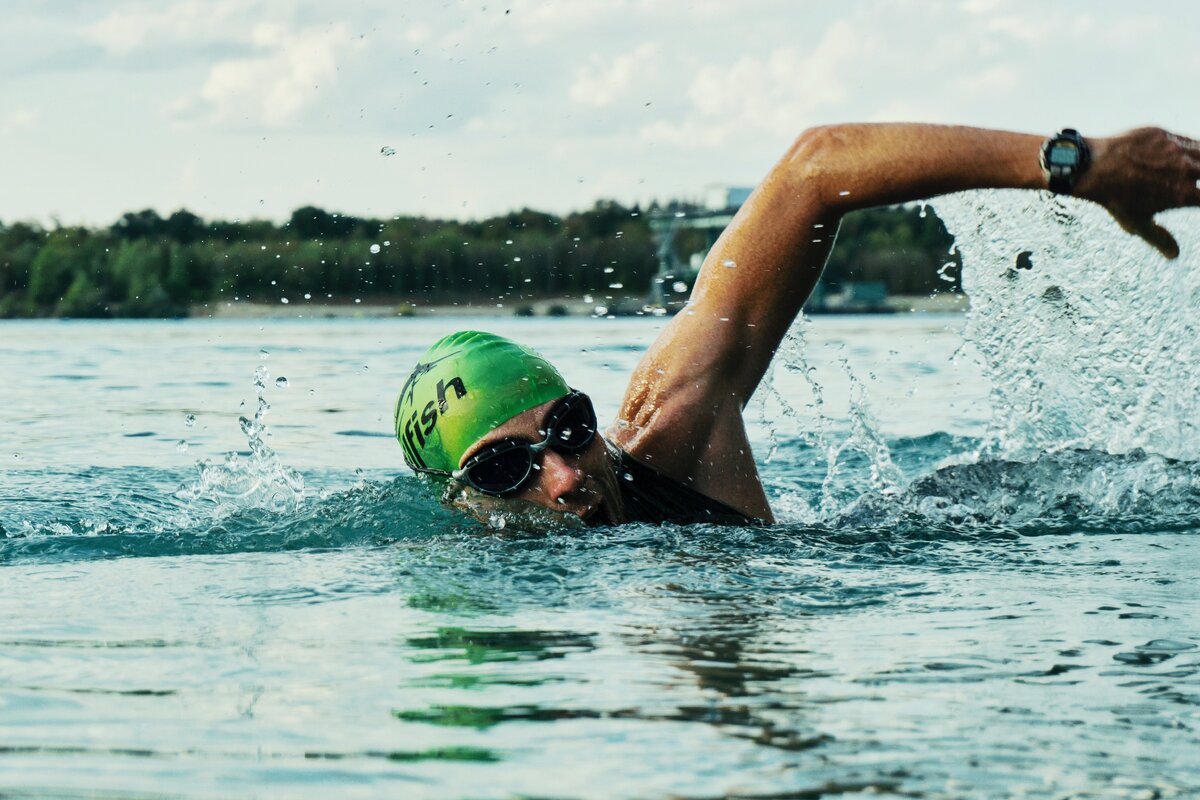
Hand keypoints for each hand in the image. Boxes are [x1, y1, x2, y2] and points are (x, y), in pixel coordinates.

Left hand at [1078, 127, 1199, 258]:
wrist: (1093, 168)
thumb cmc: (1114, 199)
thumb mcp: (1137, 223)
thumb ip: (1159, 238)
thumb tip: (1175, 255)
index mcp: (1183, 195)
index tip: (1196, 201)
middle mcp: (1186, 170)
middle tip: (1194, 187)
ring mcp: (1176, 150)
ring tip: (1194, 169)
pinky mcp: (1164, 134)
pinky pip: (1186, 139)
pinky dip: (1192, 147)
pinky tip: (1188, 154)